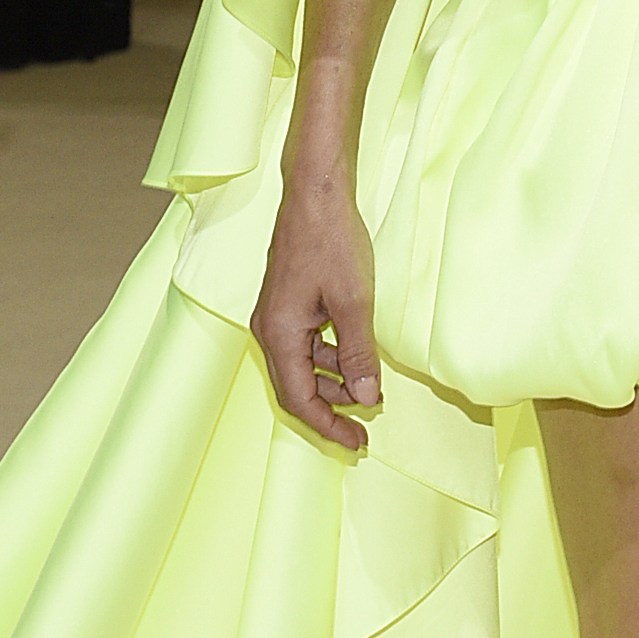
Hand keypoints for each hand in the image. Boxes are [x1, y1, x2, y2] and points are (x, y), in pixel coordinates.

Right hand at [252, 165, 382, 451]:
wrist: (316, 194)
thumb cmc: (332, 241)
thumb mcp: (354, 302)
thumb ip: (358, 353)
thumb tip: (364, 397)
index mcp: (279, 334)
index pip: (299, 399)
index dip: (328, 426)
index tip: (358, 442)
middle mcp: (269, 329)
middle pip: (296, 389)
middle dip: (330, 413)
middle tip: (364, 432)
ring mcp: (276, 316)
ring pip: (303, 367)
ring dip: (333, 383)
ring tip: (368, 393)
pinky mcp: (287, 303)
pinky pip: (305, 345)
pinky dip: (330, 358)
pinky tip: (356, 358)